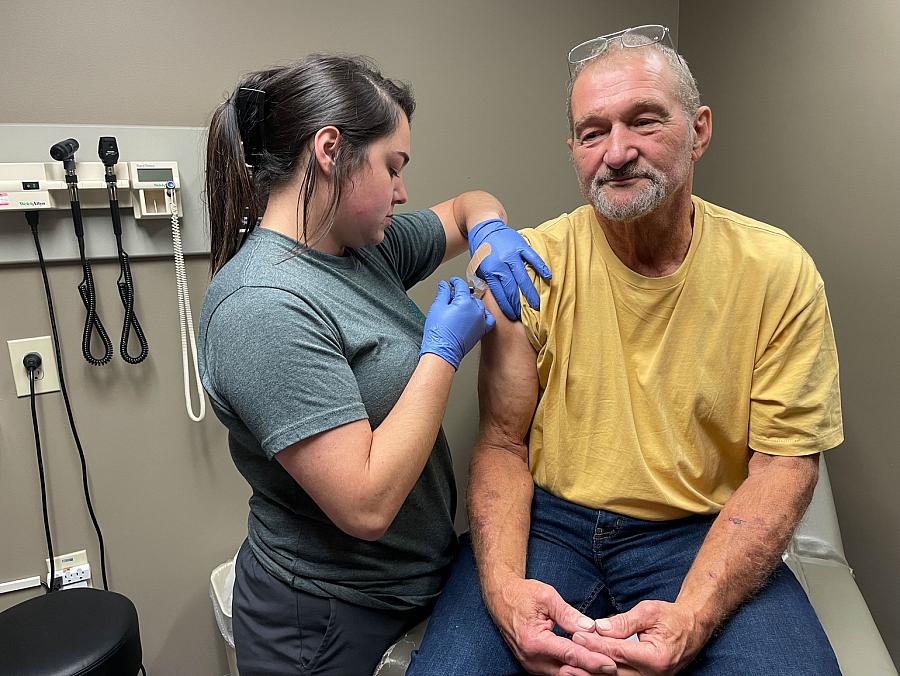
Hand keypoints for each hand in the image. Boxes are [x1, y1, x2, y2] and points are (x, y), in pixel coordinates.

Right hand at [420, 276, 494, 368]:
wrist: (442, 352)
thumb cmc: (439, 333)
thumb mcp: (437, 307)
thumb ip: (443, 293)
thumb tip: (444, 285)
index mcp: (465, 302)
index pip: (462, 286)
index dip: (455, 282)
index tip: (452, 282)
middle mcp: (476, 310)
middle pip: (470, 296)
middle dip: (461, 295)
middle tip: (450, 299)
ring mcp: (481, 321)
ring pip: (478, 306)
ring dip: (470, 305)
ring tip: (459, 309)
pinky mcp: (482, 330)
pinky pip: (488, 319)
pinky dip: (483, 315)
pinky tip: (476, 316)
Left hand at [468, 218, 551, 320]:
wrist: (483, 226)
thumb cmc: (482, 249)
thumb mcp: (479, 267)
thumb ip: (487, 282)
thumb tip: (494, 298)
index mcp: (489, 271)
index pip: (500, 294)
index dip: (507, 307)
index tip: (514, 316)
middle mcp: (501, 264)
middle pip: (513, 289)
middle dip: (520, 304)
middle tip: (528, 315)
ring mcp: (512, 254)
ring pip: (523, 277)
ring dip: (531, 293)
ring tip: (538, 305)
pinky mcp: (521, 246)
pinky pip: (533, 258)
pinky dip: (541, 267)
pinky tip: (548, 278)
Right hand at [487, 576, 617, 674]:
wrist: (500, 597)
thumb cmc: (522, 594)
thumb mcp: (547, 597)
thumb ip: (569, 614)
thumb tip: (590, 629)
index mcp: (534, 641)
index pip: (570, 655)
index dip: (592, 661)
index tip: (610, 664)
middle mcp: (531, 658)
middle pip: (568, 672)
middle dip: (591, 671)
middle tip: (614, 667)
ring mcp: (531, 664)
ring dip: (583, 672)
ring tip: (603, 666)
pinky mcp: (533, 665)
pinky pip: (556, 672)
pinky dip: (572, 669)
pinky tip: (587, 664)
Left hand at [569, 600, 708, 674]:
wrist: (693, 628)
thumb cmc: (672, 617)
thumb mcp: (649, 612)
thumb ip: (624, 622)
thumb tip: (599, 627)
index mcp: (656, 657)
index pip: (617, 651)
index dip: (595, 644)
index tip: (576, 635)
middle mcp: (654, 674)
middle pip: (613, 671)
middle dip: (588, 662)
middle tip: (566, 655)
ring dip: (592, 674)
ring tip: (569, 669)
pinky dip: (604, 674)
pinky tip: (587, 671)